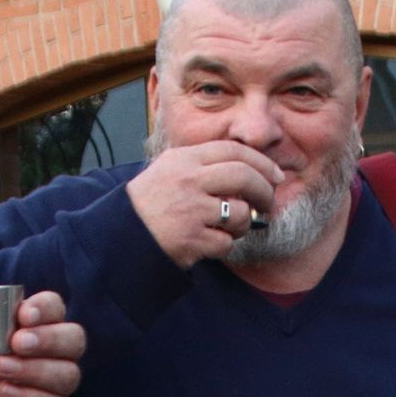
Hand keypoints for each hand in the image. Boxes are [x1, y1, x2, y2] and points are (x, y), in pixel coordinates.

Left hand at [0, 291, 86, 396]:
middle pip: (75, 339)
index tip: (24, 315)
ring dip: (36, 370)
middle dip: (49, 339)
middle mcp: (51, 351)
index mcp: (33, 324)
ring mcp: (51, 383)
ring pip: (68, 374)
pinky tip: (4, 391)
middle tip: (17, 343)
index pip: (54, 307)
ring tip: (0, 368)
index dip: (45, 308)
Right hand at [125, 142, 284, 266]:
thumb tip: (250, 168)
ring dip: (244, 224)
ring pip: (240, 213)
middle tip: (268, 204)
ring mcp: (190, 210)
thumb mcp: (170, 169)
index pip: (234, 151)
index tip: (275, 176)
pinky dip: (224, 245)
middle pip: (244, 177)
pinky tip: (210, 242)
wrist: (121, 235)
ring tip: (231, 228)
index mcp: (184, 159)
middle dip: (265, 192)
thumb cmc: (150, 203)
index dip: (262, 163)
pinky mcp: (191, 239)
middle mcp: (188, 181)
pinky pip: (226, 242)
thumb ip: (204, 163)